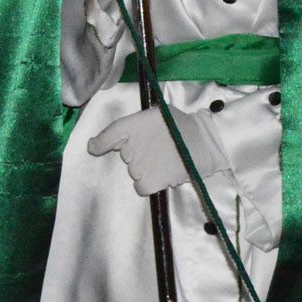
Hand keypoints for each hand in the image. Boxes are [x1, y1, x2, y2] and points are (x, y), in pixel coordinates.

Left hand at [86, 104, 227, 197]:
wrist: (206, 143)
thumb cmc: (183, 126)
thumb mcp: (160, 114)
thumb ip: (138, 124)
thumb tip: (113, 140)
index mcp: (135, 124)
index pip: (111, 133)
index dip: (101, 142)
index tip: (94, 147)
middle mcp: (133, 145)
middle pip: (126, 155)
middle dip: (137, 153)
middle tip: (157, 148)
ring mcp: (141, 164)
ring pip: (134, 171)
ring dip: (145, 168)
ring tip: (165, 159)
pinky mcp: (151, 180)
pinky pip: (141, 187)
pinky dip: (148, 183)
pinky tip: (161, 173)